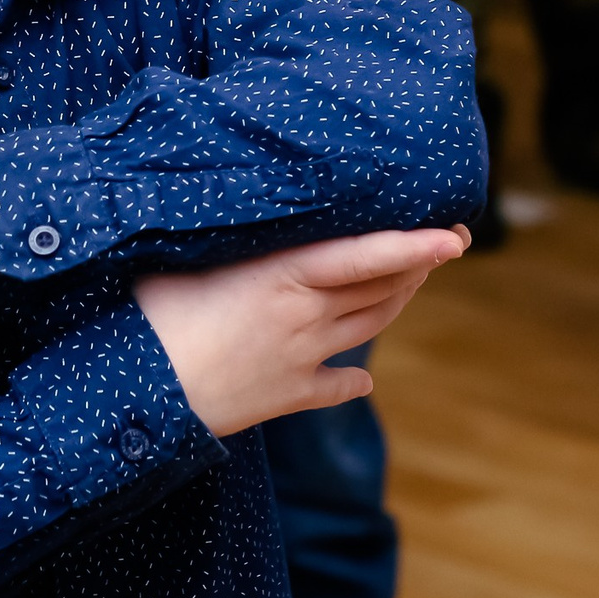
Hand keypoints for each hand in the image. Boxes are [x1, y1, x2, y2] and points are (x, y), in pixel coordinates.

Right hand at [134, 228, 468, 437]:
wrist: (145, 400)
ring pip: (366, 327)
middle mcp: (304, 317)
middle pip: (379, 290)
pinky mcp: (286, 396)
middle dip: (419, 266)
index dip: (413, 247)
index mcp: (283, 276)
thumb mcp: (186, 256)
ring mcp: (300, 359)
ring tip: (414, 281)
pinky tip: (362, 378)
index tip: (454, 237)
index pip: (365, 257)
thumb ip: (223, 232)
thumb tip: (227, 197)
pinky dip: (354, 379)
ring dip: (396, 303)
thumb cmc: (151, 314)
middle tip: (447, 241)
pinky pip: (335, 386)